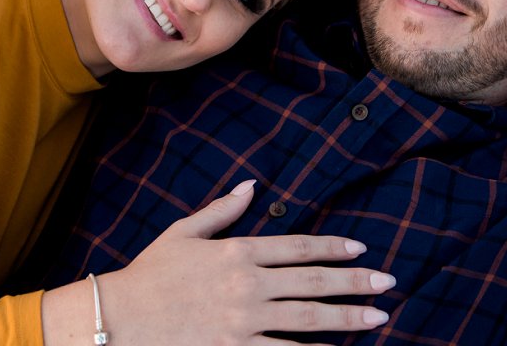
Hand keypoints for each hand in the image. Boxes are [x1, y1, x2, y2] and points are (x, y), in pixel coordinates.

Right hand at [44, 182, 394, 344]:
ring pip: (307, 318)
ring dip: (347, 318)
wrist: (118, 319)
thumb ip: (222, 210)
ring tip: (380, 317)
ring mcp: (242, 321)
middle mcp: (246, 285)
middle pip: (312, 282)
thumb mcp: (183, 232)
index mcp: (236, 251)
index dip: (332, 248)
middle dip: (355, 282)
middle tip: (388, 282)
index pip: (296, 247)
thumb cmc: (149, 274)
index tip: (360, 249)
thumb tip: (250, 184)